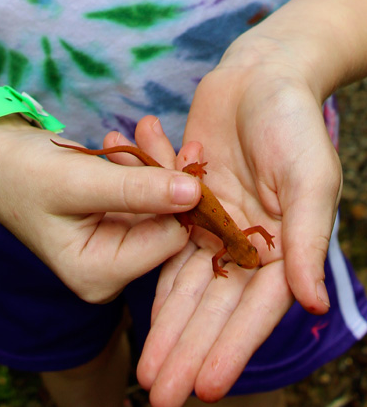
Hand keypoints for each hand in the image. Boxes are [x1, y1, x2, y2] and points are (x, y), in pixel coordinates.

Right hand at [0, 114, 200, 303]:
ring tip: (143, 127)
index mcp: (98, 274)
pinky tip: (122, 143)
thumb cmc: (23, 173)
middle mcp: (111, 270)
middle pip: (165, 222)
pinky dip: (139, 166)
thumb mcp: (77, 181)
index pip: (167, 241)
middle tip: (156, 129)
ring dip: (153, 163)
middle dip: (166, 173)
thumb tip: (194, 192)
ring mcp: (113, 248)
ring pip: (158, 206)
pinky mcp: (114, 226)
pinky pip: (142, 197)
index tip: (186, 153)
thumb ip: (135, 189)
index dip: (182, 199)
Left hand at [136, 32, 341, 404]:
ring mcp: (214, 226)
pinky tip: (141, 314)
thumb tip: (313, 303)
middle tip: (161, 395)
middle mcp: (246, 243)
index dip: (231, 349)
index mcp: (281, 245)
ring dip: (167, 329)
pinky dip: (153, 280)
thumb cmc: (291, 123)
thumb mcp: (309, 177)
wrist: (257, 80)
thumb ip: (306, 238)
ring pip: (185, 287)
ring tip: (146, 370)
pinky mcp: (186, 204)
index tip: (204, 387)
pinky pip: (166, 248)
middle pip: (213, 308)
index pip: (254, 310)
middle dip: (188, 351)